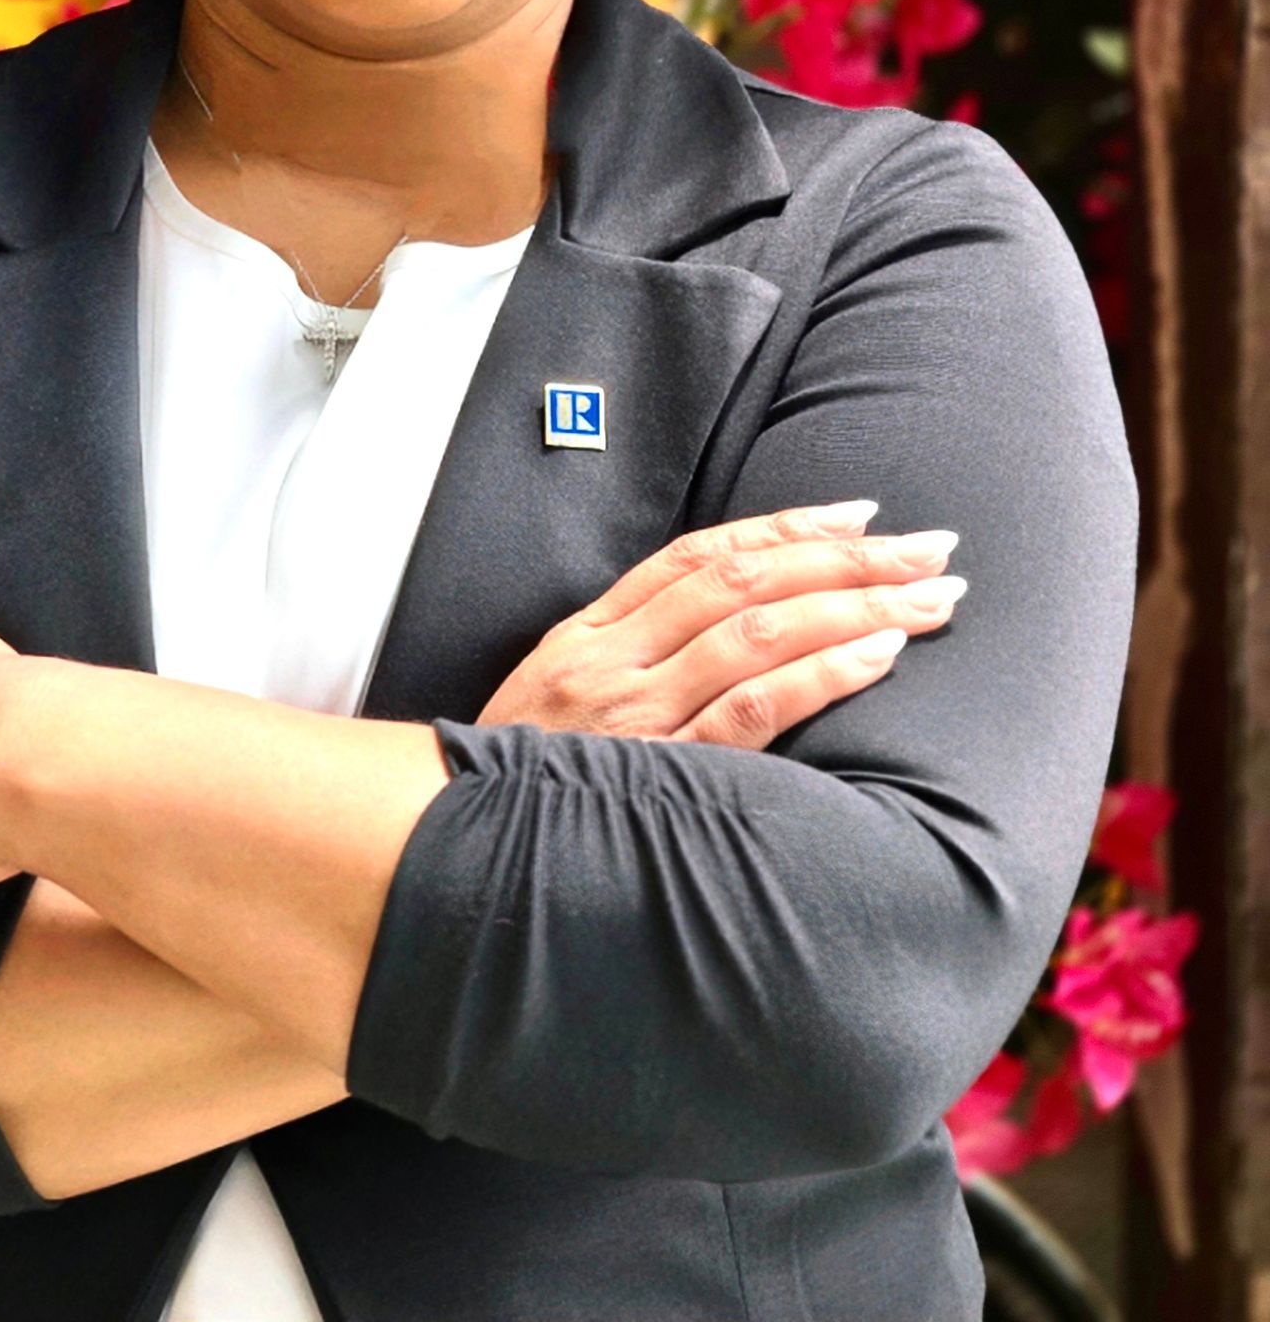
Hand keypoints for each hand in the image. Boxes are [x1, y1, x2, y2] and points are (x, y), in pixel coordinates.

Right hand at [476, 502, 963, 745]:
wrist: (436, 852)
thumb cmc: (511, 790)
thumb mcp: (551, 705)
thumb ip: (623, 663)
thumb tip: (720, 632)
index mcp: (585, 636)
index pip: (698, 556)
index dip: (783, 527)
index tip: (859, 514)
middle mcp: (610, 662)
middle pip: (744, 582)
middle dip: (847, 559)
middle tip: (929, 546)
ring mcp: (633, 718)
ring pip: (757, 633)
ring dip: (855, 607)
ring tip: (931, 597)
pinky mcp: (658, 778)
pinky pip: (750, 713)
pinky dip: (818, 675)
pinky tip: (877, 657)